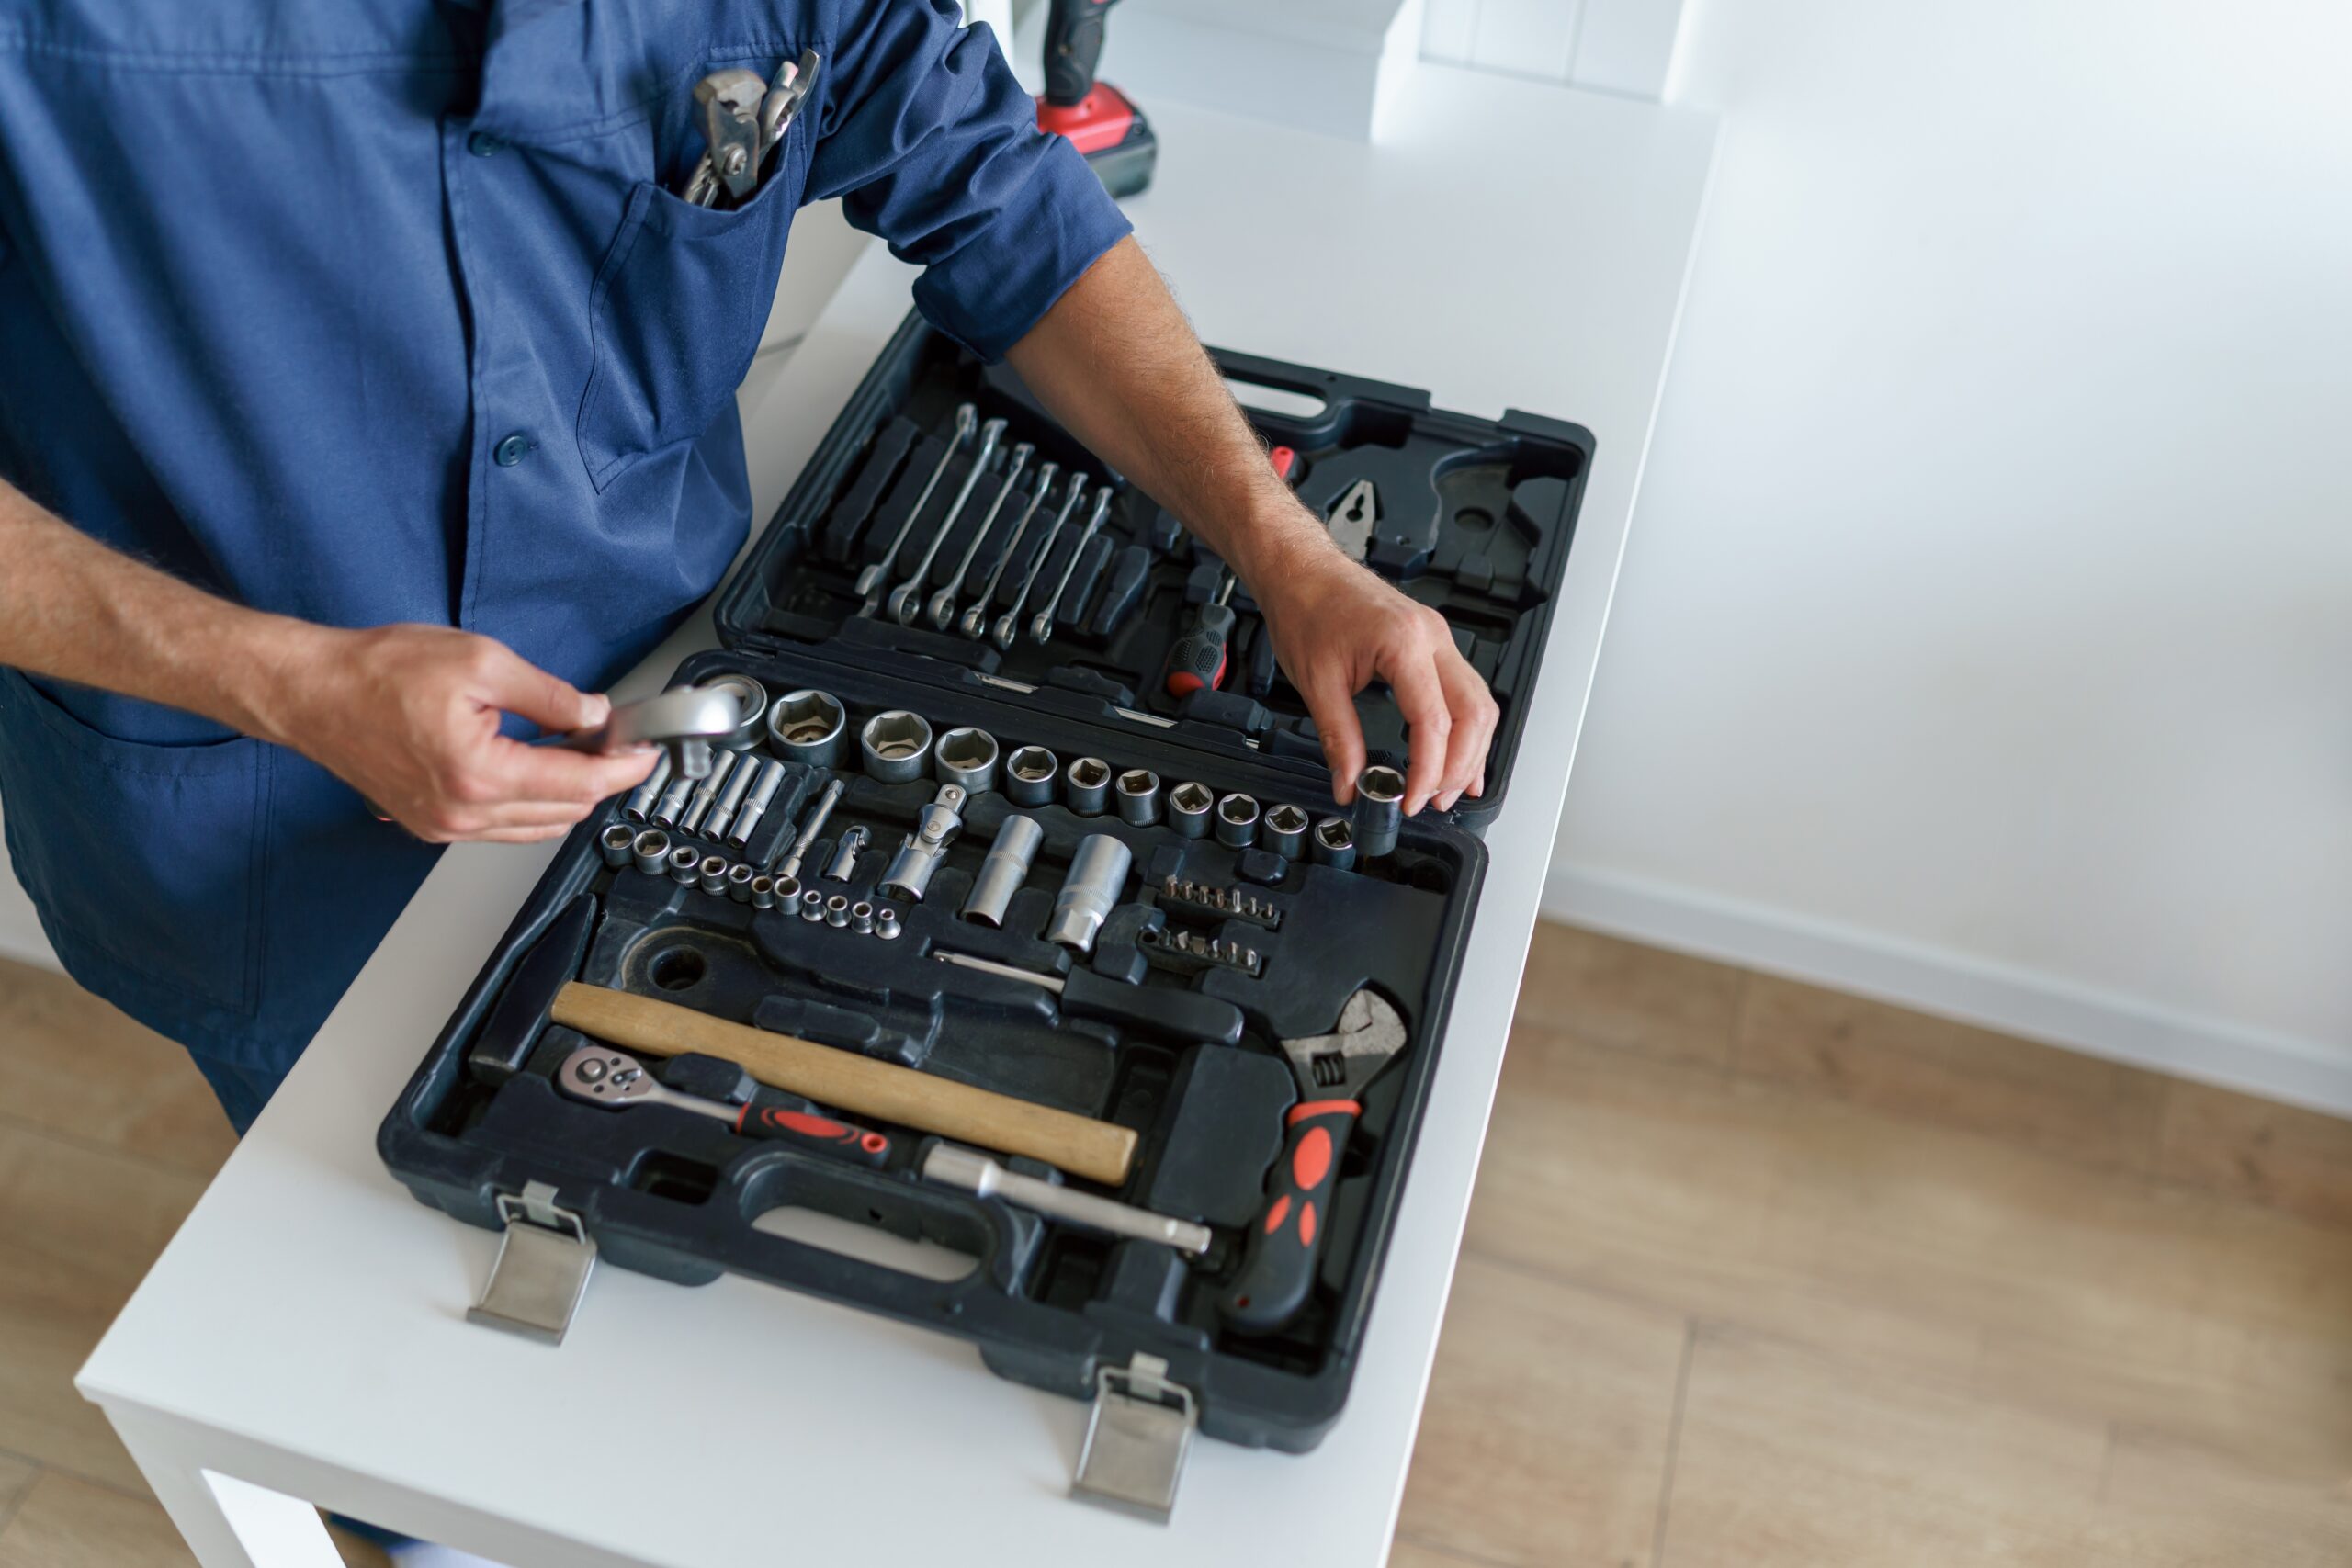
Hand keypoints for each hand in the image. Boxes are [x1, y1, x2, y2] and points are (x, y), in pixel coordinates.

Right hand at [262, 624, 657, 843]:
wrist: (311, 692)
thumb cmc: (377, 672)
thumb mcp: (481, 663)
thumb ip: (549, 695)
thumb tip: (593, 715)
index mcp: (479, 775)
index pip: (579, 784)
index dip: (623, 767)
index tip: (646, 751)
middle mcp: (462, 814)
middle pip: (565, 811)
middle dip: (600, 778)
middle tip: (615, 739)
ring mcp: (445, 826)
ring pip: (537, 825)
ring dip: (568, 793)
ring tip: (580, 749)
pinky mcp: (432, 824)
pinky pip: (503, 826)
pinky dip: (532, 802)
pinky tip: (538, 767)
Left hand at [1254, 548, 1499, 813]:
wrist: (1302, 570)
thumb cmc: (1306, 608)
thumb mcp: (1316, 683)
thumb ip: (1339, 740)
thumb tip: (1350, 785)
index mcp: (1404, 643)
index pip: (1434, 722)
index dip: (1427, 770)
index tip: (1412, 799)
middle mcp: (1432, 637)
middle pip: (1474, 713)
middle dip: (1460, 766)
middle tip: (1435, 801)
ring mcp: (1438, 637)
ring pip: (1479, 703)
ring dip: (1470, 750)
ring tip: (1448, 789)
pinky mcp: (1433, 643)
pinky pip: (1466, 691)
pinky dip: (1467, 728)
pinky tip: (1460, 757)